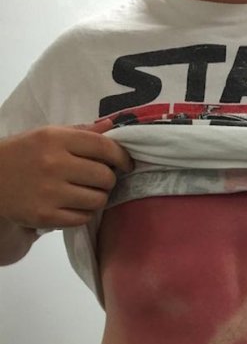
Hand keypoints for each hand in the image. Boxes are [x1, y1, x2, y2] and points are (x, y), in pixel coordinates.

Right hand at [0, 118, 133, 230]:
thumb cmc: (23, 155)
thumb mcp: (46, 135)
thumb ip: (80, 132)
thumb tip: (112, 125)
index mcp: (55, 138)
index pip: (104, 147)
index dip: (122, 157)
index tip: (126, 163)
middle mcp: (53, 164)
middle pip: (105, 177)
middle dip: (109, 180)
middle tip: (100, 180)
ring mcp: (49, 192)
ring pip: (98, 200)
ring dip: (98, 198)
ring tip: (86, 193)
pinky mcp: (46, 216)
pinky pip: (83, 217)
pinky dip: (83, 213)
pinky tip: (73, 205)